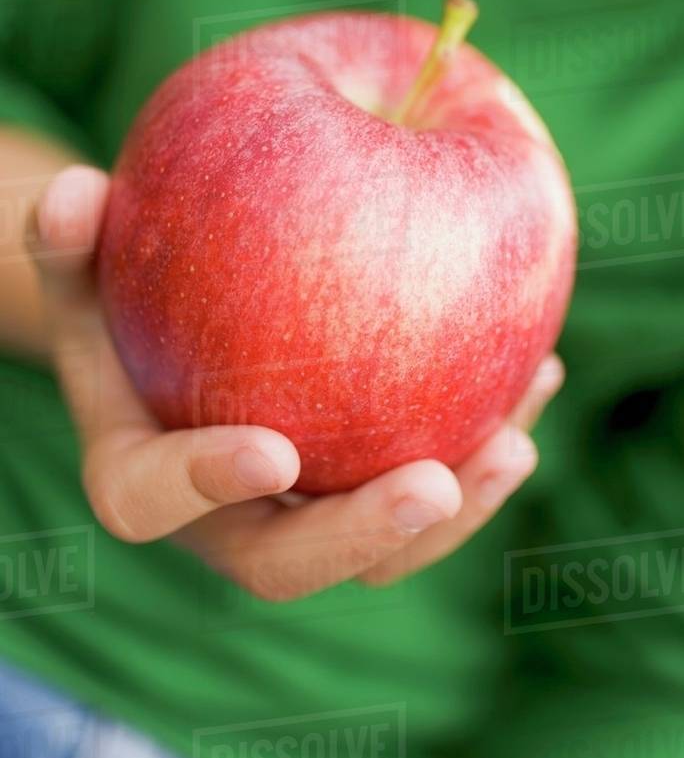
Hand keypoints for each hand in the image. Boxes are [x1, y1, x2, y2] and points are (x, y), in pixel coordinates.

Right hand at [28, 165, 563, 599]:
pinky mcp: (366, 485)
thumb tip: (71, 194)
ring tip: (516, 441)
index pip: (154, 501)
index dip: (207, 485)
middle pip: (290, 563)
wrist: (177, 336)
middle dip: (364, 536)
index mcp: (141, 474)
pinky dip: (485, 436)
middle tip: (434, 485)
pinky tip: (538, 373)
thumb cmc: (122, 294)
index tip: (272, 451)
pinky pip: (433, 483)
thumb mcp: (85, 262)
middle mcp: (226, 517)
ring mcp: (304, 511)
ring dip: (457, 507)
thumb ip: (71, 238)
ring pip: (380, 550)